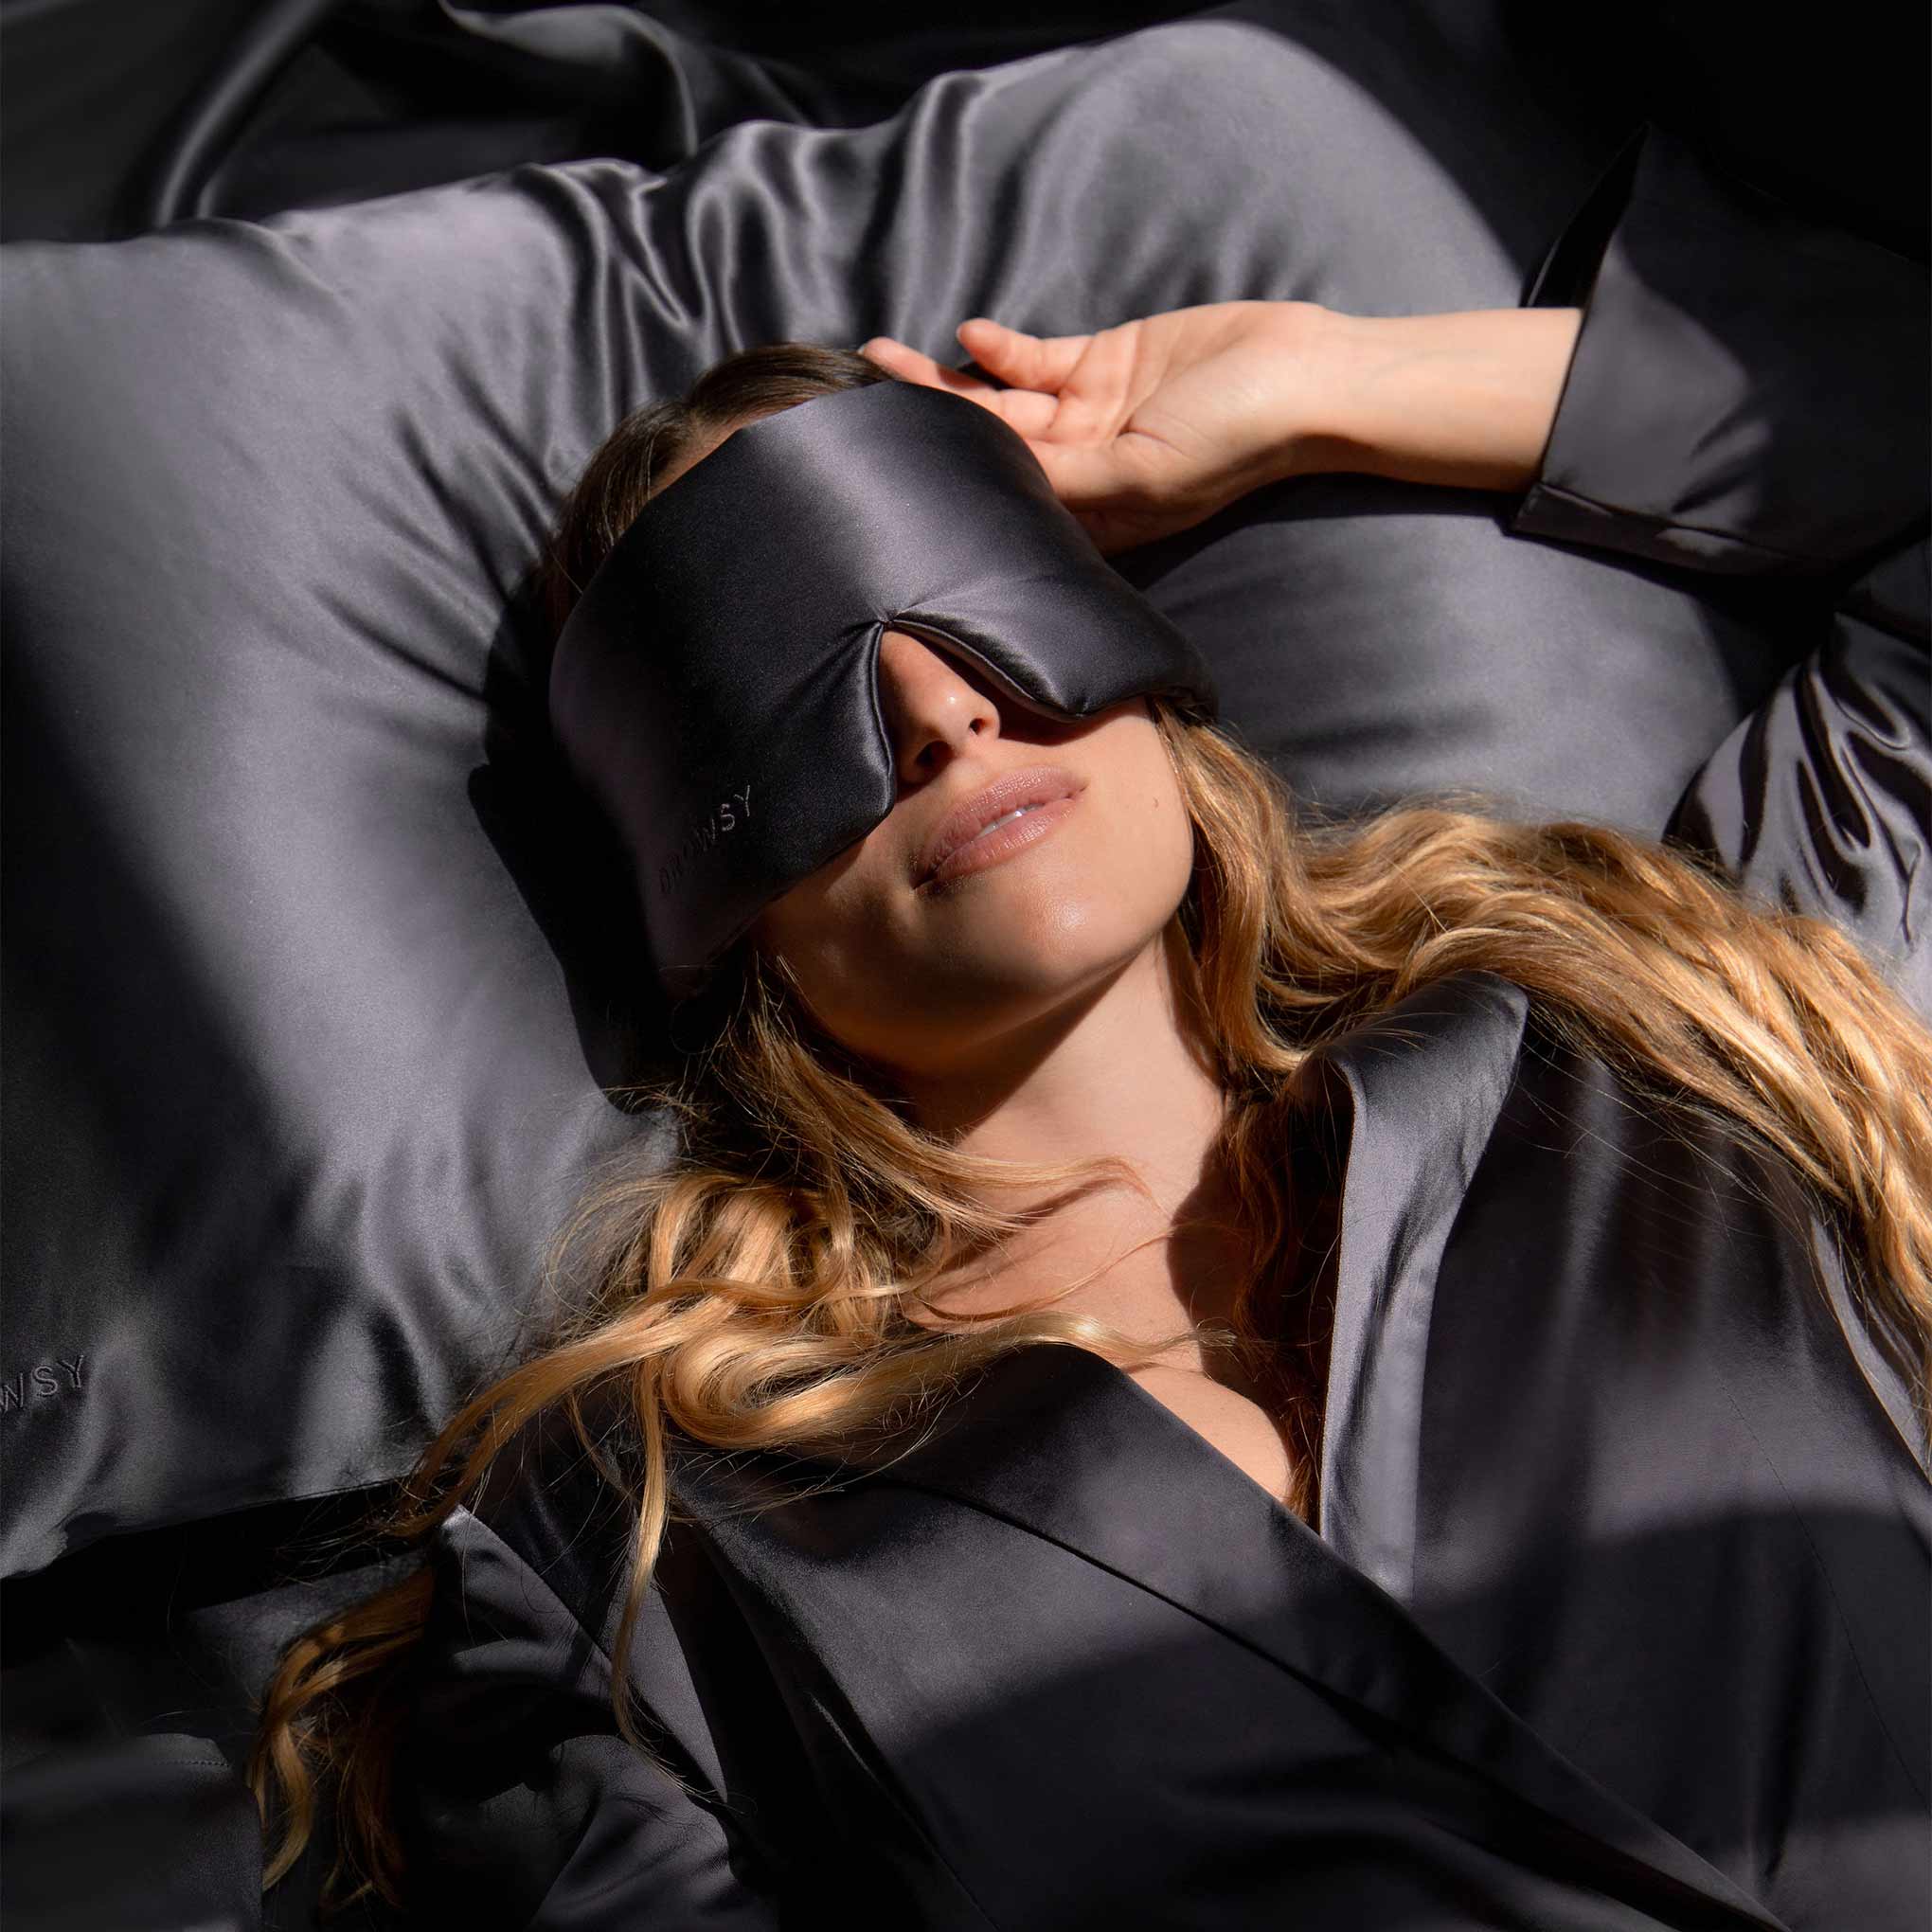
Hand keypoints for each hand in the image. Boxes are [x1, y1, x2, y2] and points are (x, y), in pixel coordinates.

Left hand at [859, 300, 1336, 555]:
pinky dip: (1001, 350)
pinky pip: (1036, 360)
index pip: (994, 500)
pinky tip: (971, 335)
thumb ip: (1060, 479)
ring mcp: (1088, 416)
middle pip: (982, 448)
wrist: (1301, 376)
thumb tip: (980, 488)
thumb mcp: (1137, 476)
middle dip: (923, 423)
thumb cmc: (1230, 442)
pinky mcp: (1103, 364)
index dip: (938, 481)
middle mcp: (1078, 470)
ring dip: (945, 381)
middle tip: (858, 395)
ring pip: (997, 402)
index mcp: (1084, 517)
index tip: (881, 464)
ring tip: (884, 359)